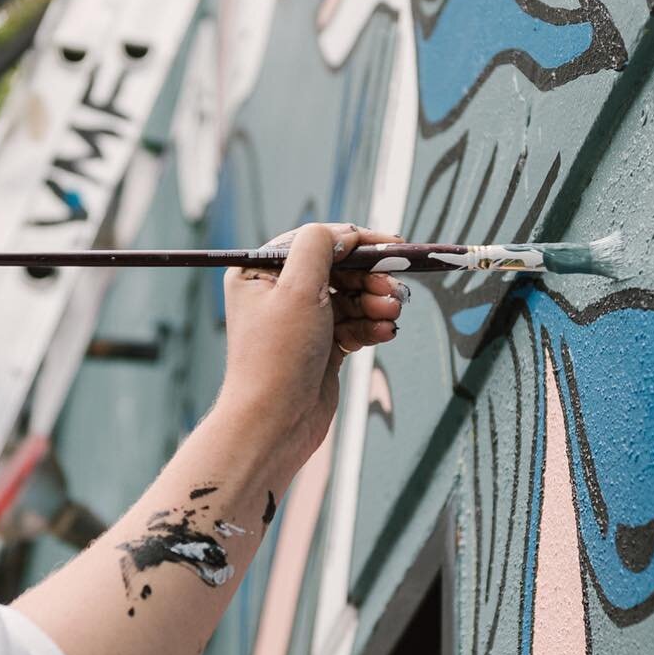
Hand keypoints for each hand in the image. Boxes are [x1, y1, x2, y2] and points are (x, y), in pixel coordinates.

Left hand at [215, 221, 407, 472]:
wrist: (275, 424)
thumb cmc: (277, 357)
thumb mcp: (297, 288)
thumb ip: (319, 248)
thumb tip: (341, 231)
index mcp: (259, 273)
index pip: (315, 242)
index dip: (355, 241)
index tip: (391, 244)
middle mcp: (278, 293)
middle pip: (338, 270)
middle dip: (370, 277)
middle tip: (393, 289)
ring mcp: (301, 321)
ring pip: (351, 298)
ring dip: (375, 302)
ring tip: (390, 313)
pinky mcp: (321, 347)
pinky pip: (354, 325)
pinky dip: (371, 326)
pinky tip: (384, 332)